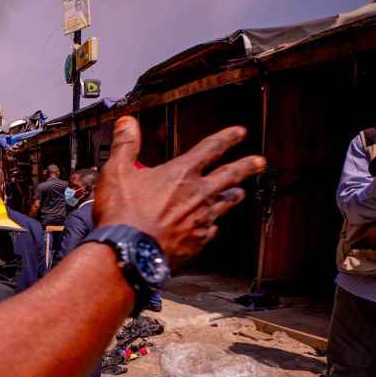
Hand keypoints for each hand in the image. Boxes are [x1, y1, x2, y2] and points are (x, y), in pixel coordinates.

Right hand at [94, 116, 264, 268]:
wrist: (129, 253)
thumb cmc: (123, 214)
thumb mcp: (117, 172)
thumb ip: (125, 145)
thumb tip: (127, 124)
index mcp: (181, 173)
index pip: (211, 148)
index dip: (227, 138)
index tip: (239, 133)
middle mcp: (198, 194)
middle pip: (230, 175)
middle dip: (247, 166)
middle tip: (259, 162)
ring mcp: (200, 219)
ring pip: (225, 204)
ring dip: (233, 196)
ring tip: (240, 193)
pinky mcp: (197, 242)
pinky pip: (211, 231)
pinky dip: (212, 226)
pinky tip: (211, 227)